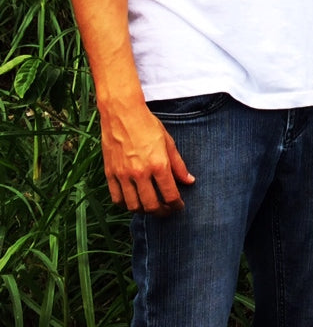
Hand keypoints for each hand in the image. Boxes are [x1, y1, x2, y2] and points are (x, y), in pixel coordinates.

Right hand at [99, 101, 194, 215]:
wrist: (122, 114)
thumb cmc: (148, 125)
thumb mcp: (168, 142)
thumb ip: (179, 165)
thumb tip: (189, 181)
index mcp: (158, 164)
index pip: (170, 194)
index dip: (176, 204)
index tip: (179, 205)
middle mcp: (140, 173)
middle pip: (151, 205)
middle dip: (162, 212)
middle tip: (167, 210)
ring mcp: (123, 175)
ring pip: (133, 206)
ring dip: (144, 211)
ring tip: (151, 207)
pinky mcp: (110, 174)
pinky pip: (117, 198)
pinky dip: (126, 204)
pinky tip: (133, 201)